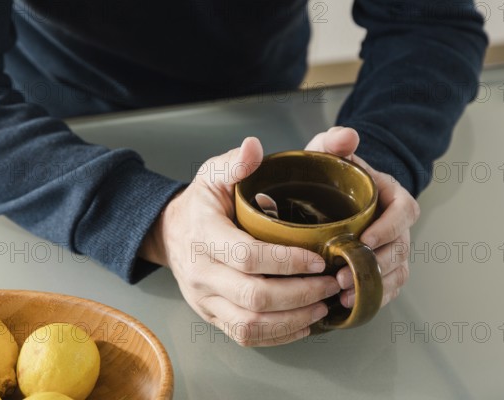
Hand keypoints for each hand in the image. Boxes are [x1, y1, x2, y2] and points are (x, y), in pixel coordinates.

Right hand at [140, 137, 339, 346]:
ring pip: (250, 325)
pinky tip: (304, 324)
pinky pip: (244, 336)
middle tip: (332, 284)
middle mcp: (201, 273)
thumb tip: (255, 146)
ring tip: (324, 305)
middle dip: (300, 294)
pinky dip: (279, 335)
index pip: (248, 256)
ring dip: (293, 319)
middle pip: (253, 297)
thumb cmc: (202, 203)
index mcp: (204, 235)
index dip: (287, 261)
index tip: (319, 258)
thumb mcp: (214, 174)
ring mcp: (205, 300)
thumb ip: (236, 162)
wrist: (172, 233)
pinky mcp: (212, 316)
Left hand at [305, 127, 419, 307]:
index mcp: (393, 196)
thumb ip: (335, 141)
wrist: (331, 194)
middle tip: (343, 276)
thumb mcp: (329, 151)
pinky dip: (373, 297)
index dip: (388, 228)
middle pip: (400, 248)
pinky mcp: (384, 267)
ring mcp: (393, 247)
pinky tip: (349, 305)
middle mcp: (398, 224)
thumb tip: (346, 136)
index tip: (363, 240)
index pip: (403, 212)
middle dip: (375, 265)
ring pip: (397, 271)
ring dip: (373, 286)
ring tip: (344, 295)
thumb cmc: (332, 173)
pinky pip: (389, 286)